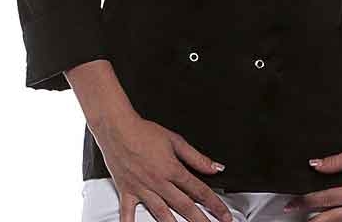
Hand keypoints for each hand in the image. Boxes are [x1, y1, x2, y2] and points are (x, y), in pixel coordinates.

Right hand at [91, 112, 233, 221]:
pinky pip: (128, 214)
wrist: (117, 128)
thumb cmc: (144, 132)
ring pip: (162, 214)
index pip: (199, 191)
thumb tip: (215, 167)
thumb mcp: (175, 140)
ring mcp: (142, 190)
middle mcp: (159, 183)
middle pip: (185, 206)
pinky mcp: (127, 192)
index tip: (224, 215)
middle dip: (201, 220)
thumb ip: (197, 157)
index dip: (215, 204)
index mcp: (172, 169)